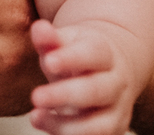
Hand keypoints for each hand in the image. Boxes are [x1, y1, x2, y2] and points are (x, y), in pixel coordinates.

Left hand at [30, 20, 133, 134]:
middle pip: (97, 90)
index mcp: (105, 53)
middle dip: (65, 95)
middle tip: (36, 96)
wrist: (109, 68)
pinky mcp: (114, 129)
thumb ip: (49, 38)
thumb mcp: (65, 41)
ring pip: (100, 125)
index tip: (49, 62)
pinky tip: (46, 126)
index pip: (93, 54)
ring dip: (66, 125)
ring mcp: (118, 109)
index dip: (71, 58)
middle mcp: (116, 82)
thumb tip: (39, 29)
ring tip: (36, 116)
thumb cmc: (78, 53)